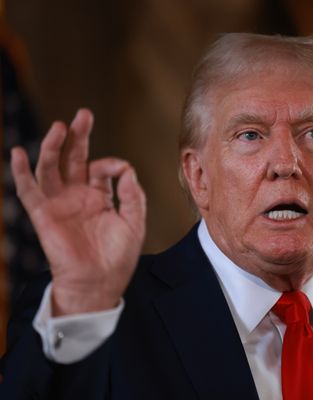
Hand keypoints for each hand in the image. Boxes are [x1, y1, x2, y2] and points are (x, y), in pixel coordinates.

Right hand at [11, 109, 145, 315]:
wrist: (100, 283)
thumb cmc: (118, 256)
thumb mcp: (134, 222)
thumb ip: (133, 195)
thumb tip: (127, 169)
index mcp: (100, 196)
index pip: (101, 168)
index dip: (111, 163)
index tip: (120, 169)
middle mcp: (78, 195)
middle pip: (73, 158)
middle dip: (77, 136)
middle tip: (83, 115)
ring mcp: (59, 203)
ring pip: (51, 168)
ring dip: (53, 146)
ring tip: (60, 127)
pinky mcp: (43, 214)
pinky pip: (28, 191)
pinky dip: (20, 172)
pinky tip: (18, 153)